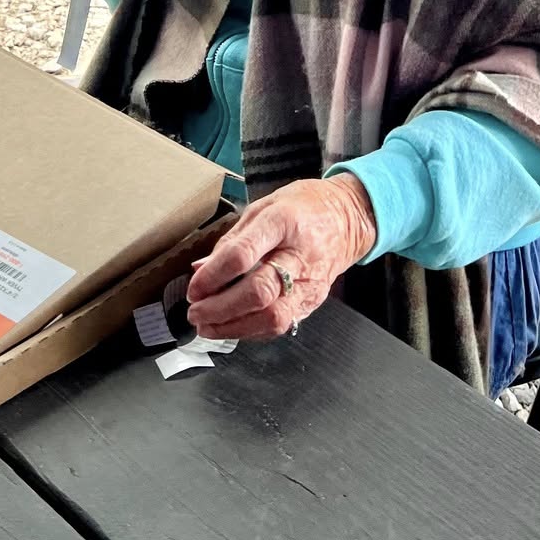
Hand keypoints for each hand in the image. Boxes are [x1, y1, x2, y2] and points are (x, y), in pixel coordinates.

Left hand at [186, 176, 376, 341]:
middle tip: (195, 312)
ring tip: (207, 326)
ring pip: (272, 317)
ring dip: (233, 327)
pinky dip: (251, 331)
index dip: (213, 276)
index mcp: (282, 222)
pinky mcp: (313, 302)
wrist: (346, 220)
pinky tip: (231, 327)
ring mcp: (309, 283)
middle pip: (259, 292)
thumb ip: (231, 241)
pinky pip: (281, 325)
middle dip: (220, 308)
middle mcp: (298, 255)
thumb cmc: (301, 208)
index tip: (194, 287)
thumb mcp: (262, 208)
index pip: (244, 254)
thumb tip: (201, 270)